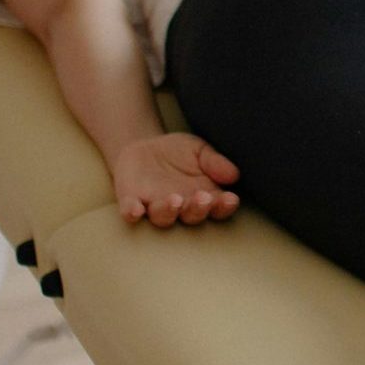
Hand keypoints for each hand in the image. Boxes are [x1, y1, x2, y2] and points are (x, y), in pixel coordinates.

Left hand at [111, 132, 240, 226]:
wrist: (144, 148)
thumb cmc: (178, 153)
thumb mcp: (199, 150)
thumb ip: (215, 162)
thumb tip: (233, 175)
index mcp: (203, 196)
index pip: (217, 207)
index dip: (224, 206)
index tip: (230, 199)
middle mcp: (181, 207)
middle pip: (192, 216)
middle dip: (198, 209)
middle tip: (203, 198)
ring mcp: (155, 206)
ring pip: (162, 217)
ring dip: (169, 211)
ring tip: (175, 200)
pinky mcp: (131, 200)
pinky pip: (130, 211)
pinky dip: (132, 213)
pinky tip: (136, 211)